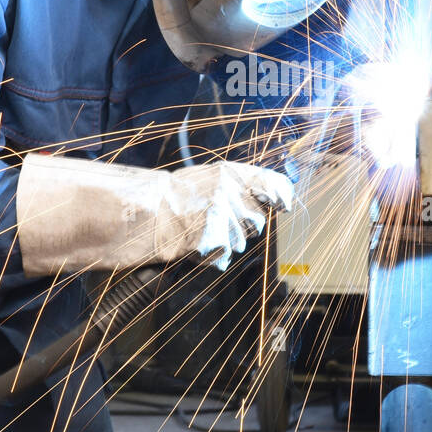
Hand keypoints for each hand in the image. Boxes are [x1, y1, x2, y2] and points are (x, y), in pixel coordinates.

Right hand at [158, 162, 293, 269]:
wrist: (146, 213)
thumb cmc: (176, 196)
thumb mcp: (210, 178)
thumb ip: (240, 185)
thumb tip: (274, 196)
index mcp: (229, 174)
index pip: (271, 184)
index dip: (281, 195)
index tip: (284, 205)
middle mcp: (229, 194)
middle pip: (258, 220)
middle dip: (243, 225)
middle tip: (217, 219)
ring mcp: (222, 218)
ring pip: (241, 241)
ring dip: (226, 241)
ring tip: (202, 229)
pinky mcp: (213, 241)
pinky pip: (225, 256)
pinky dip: (213, 255)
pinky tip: (196, 243)